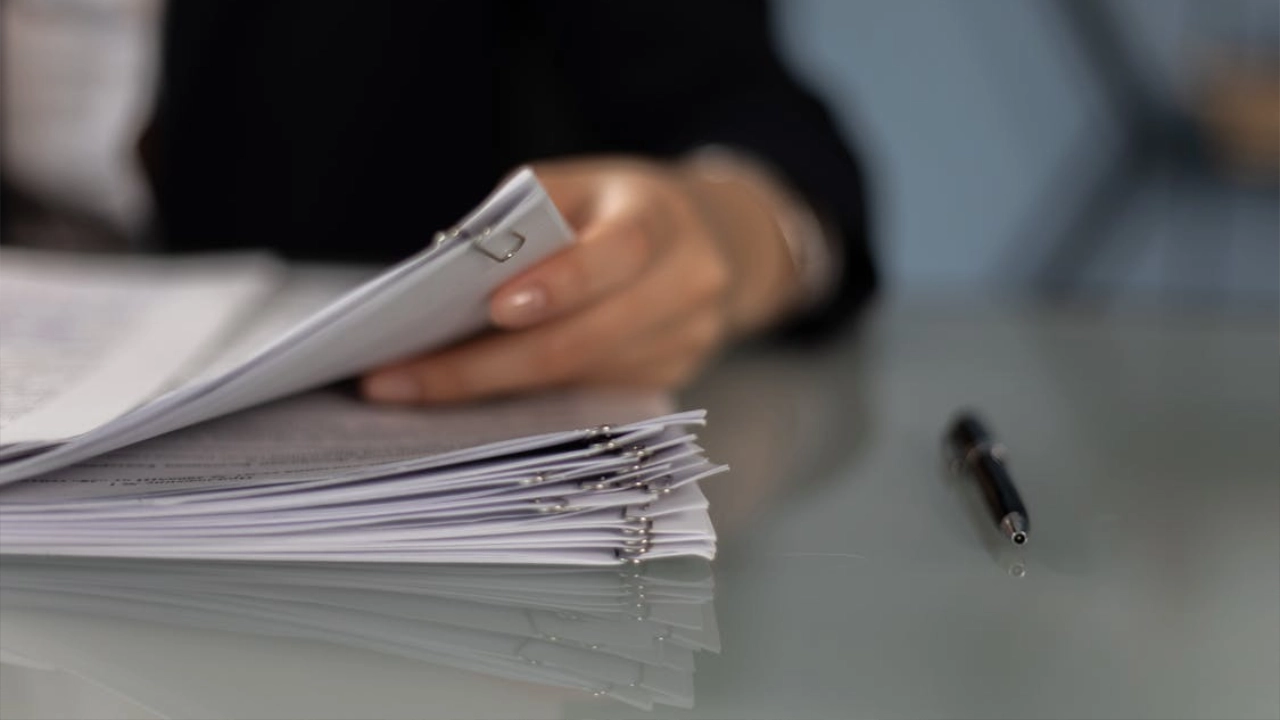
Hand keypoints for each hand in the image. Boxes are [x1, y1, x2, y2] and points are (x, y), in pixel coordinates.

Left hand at [361, 156, 801, 403]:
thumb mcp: (581, 185)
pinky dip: (521, 396)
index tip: (489, 308)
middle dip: (482, 367)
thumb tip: (446, 275)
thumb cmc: (623, 207)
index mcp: (661, 219)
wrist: (718, 243)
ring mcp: (684, 343)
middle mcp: (686, 286)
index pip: (616, 255)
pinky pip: (584, 397)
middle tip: (398, 380)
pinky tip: (465, 392)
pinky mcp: (669, 380)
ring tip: (410, 387)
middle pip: (582, 341)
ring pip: (574, 380)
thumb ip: (523, 218)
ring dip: (487, 389)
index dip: (557, 285)